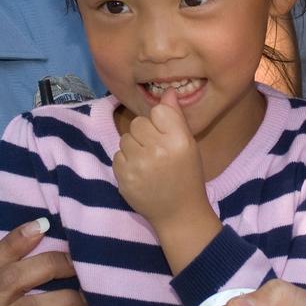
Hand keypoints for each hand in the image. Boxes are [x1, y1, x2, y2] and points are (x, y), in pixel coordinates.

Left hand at [113, 93, 210, 231]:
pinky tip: (139, 173)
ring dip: (134, 148)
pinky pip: (117, 156)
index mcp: (179, 140)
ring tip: (147, 163)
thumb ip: (175, 117)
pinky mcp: (123, 178)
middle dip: (145, 134)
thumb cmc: (187, 175)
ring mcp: (138, 165)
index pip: (158, 111)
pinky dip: (126, 162)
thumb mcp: (189, 145)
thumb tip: (166, 91)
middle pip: (138, 123)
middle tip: (156, 151)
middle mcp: (158, 150)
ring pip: (125, 138)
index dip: (159, 121)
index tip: (165, 135)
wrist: (179, 213)